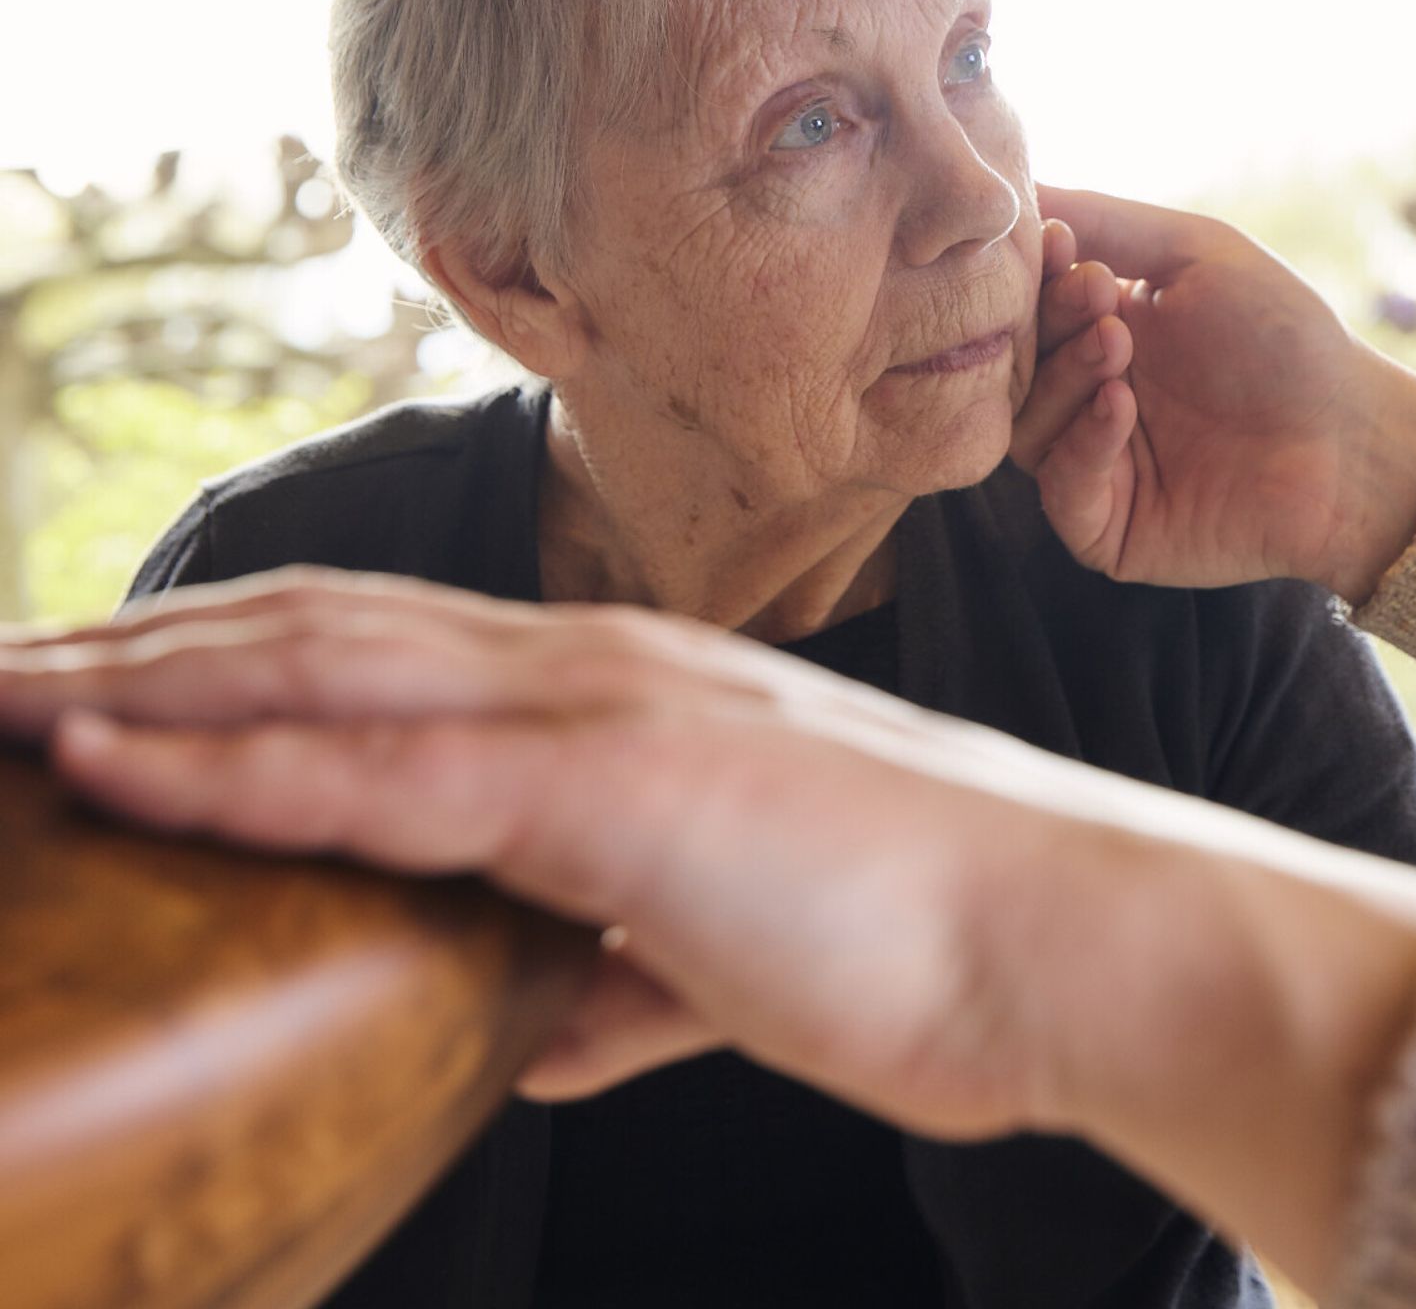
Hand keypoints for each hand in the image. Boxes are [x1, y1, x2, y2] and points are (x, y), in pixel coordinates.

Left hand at [0, 568, 1415, 1294]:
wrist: (1062, 939)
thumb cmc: (914, 936)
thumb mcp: (731, 957)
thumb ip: (616, 976)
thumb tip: (528, 1031)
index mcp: (623, 696)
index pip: (389, 650)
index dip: (240, 658)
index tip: (116, 683)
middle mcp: (597, 670)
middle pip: (325, 632)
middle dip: (155, 647)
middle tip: (8, 658)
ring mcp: (603, 714)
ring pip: (324, 669)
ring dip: (148, 680)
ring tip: (6, 687)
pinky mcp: (614, 790)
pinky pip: (382, 770)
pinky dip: (231, 760)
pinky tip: (102, 754)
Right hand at [1016, 189, 1415, 601]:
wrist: (1351, 442)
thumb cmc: (1285, 339)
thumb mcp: (1198, 254)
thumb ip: (1110, 223)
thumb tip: (1022, 188)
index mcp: (1099, 333)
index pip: (1029, 307)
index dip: (1034, 276)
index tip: (1059, 243)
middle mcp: (1085, 398)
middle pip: (1019, 366)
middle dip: (1049, 323)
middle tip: (1095, 295)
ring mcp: (1091, 465)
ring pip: (1027, 426)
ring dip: (1064, 378)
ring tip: (1116, 345)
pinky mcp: (1106, 527)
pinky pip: (1062, 489)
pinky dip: (1082, 443)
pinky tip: (1120, 405)